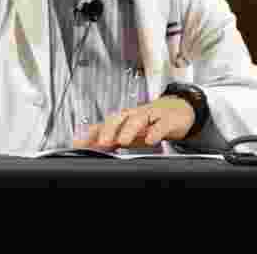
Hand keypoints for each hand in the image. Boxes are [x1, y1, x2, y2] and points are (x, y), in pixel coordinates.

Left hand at [72, 96, 195, 149]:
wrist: (177, 111)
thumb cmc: (149, 122)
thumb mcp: (127, 132)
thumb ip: (107, 139)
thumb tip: (83, 146)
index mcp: (123, 119)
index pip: (104, 124)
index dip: (92, 134)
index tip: (79, 144)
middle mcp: (134, 115)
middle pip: (119, 117)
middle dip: (109, 129)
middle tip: (101, 143)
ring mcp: (151, 116)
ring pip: (139, 118)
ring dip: (129, 128)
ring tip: (122, 141)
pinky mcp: (168, 120)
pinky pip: (162, 124)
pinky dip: (156, 131)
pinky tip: (151, 140)